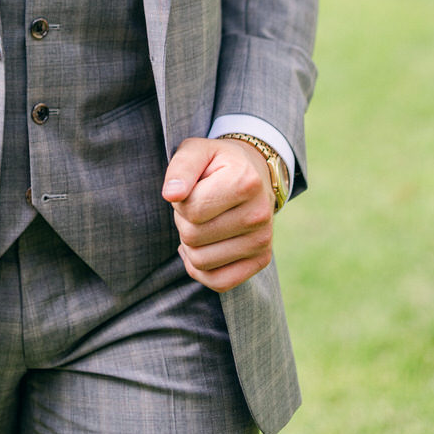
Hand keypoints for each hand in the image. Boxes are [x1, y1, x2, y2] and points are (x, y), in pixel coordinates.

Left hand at [162, 137, 274, 292]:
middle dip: (184, 220)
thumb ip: (181, 168)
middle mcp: (259, 214)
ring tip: (203, 222)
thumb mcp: (197, 151)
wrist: (254, 173)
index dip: (180, 200)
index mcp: (244, 182)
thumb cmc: (217, 162)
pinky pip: (219, 282)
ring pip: (201, 262)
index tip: (191, 189)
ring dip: (191, 243)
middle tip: (197, 204)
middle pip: (193, 236)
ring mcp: (263, 241)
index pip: (191, 209)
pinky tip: (202, 247)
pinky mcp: (262, 260)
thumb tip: (171, 195)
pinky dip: (201, 269)